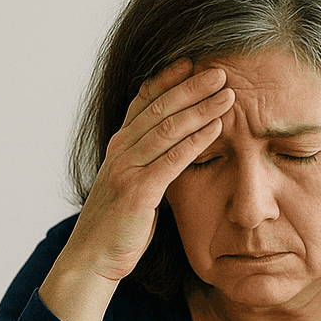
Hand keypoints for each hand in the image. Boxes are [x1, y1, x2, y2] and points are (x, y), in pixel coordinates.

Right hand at [40, 59, 233, 320]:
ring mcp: (127, 169)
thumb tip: (180, 145)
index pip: (144, 101)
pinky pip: (172, 160)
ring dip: (200, 108)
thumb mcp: (134, 184)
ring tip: (227, 93)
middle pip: (159, 107)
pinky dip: (196, 141)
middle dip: (191, 86)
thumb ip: (152, 161)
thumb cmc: (118, 225)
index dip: (168, 79)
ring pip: (167, 128)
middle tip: (220, 70)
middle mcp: (120, 150)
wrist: (92, 259)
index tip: (193, 61)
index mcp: (120, 145)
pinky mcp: (138, 192)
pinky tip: (217, 129)